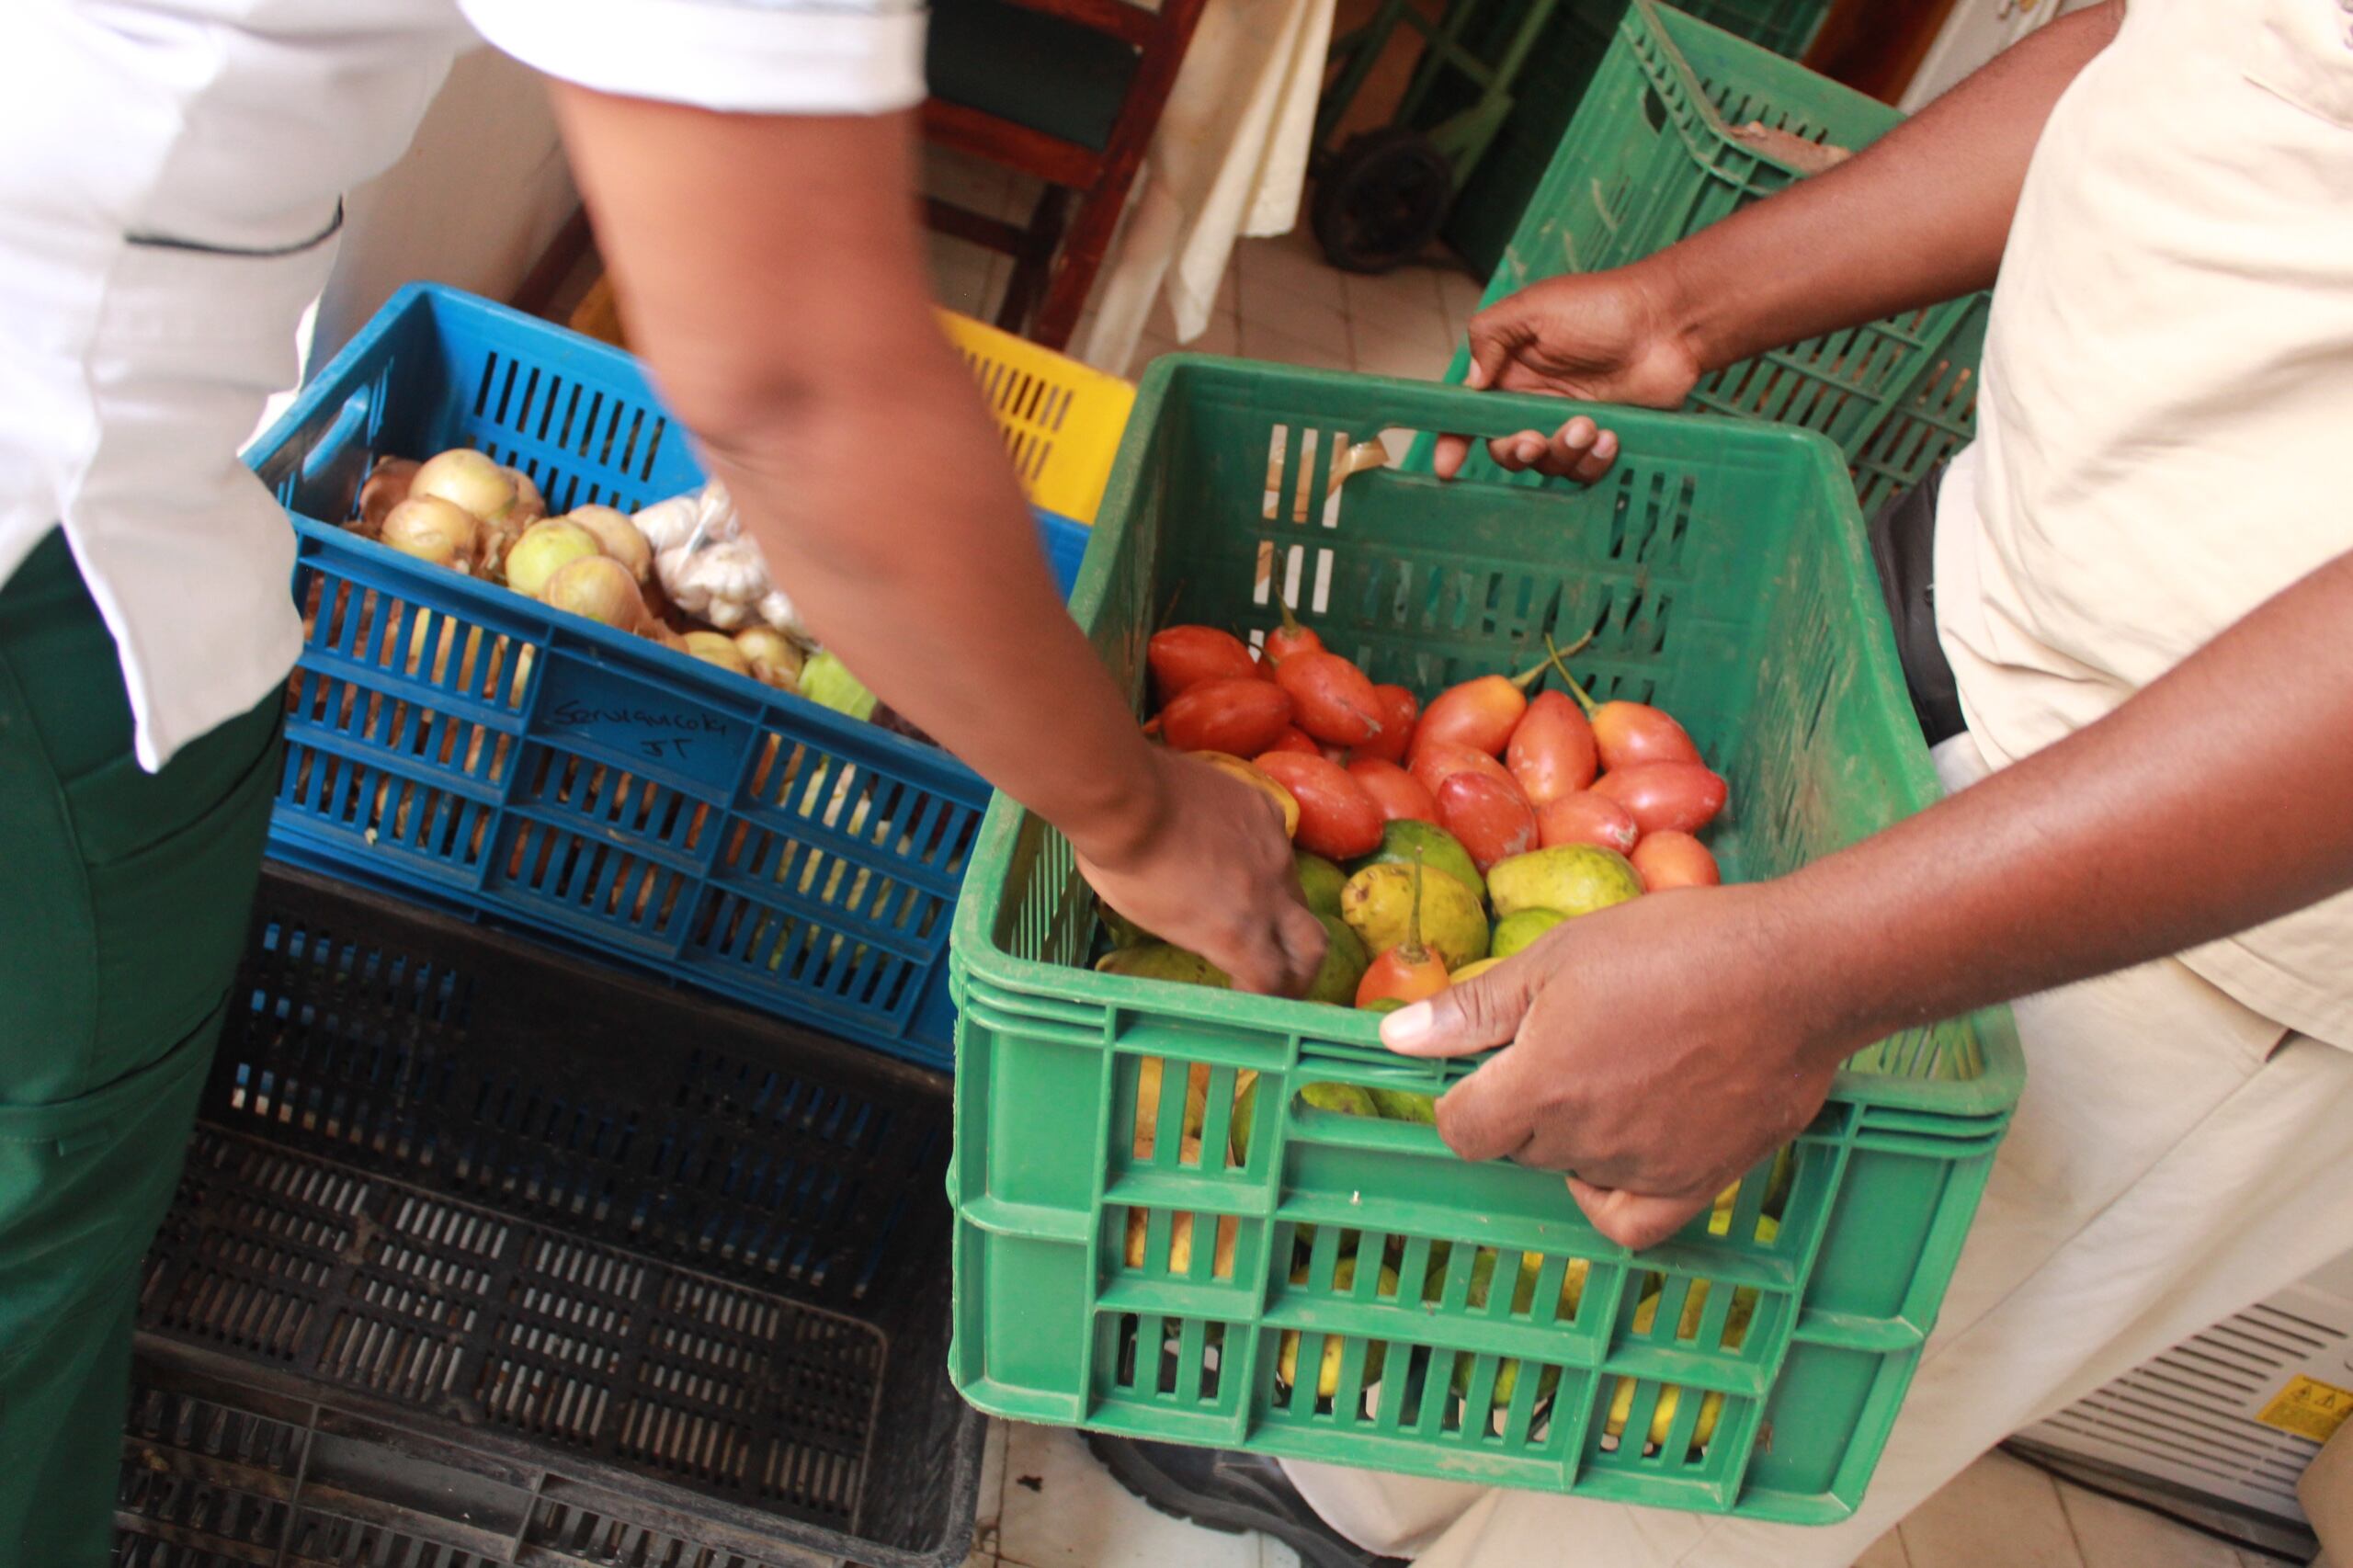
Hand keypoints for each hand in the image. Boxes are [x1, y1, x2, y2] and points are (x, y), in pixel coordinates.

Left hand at [1075, 750, 1328, 997]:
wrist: (1126, 794)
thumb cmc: (1122, 865)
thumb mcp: (1154, 921)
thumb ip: (1197, 932)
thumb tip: (1209, 933)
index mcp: (1235, 933)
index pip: (1273, 983)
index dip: (1265, 998)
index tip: (1249, 996)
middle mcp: (1267, 896)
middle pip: (1312, 946)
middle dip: (1302, 967)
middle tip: (1281, 972)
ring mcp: (1273, 849)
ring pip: (1293, 889)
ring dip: (1276, 905)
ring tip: (1243, 897)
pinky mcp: (1265, 810)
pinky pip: (1274, 841)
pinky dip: (1259, 855)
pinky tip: (1230, 846)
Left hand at [1379, 883, 1870, 1248]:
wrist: (1794, 972)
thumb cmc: (1673, 947)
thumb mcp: (1556, 957)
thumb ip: (1472, 1009)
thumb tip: (1394, 1038)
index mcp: (1537, 1087)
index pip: (1460, 1128)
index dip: (1463, 1093)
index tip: (1491, 1058)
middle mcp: (1583, 1143)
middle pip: (1516, 1147)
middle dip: (1521, 1102)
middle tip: (1566, 1041)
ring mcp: (1642, 1170)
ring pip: (1571, 1172)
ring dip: (1571, 1135)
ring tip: (1612, 1067)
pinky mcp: (1699, 1185)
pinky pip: (1631, 1222)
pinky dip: (1612, 1196)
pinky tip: (1620, 1152)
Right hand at [1433, 266, 1702, 482]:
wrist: (1669, 323)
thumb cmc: (1604, 306)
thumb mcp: (1533, 308)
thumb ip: (1490, 337)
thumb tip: (1470, 383)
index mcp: (1511, 371)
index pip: (1472, 411)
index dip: (1454, 440)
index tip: (1446, 466)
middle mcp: (1536, 400)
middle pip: (1505, 448)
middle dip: (1515, 452)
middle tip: (1534, 440)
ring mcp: (1569, 422)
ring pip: (1547, 464)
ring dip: (1563, 452)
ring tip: (1589, 425)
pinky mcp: (1602, 439)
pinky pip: (1584, 471)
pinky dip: (1593, 461)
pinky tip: (1611, 435)